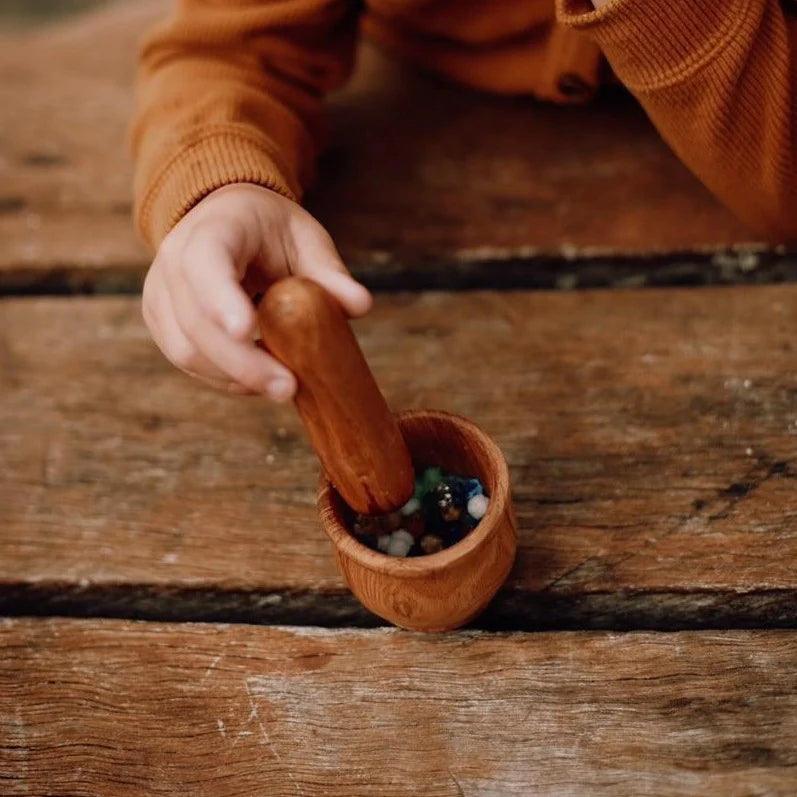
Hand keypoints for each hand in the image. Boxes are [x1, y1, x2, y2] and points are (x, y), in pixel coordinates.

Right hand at [142, 183, 371, 399]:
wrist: (225, 219)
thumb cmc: (269, 229)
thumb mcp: (305, 239)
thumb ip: (329, 272)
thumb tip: (360, 305)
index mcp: (212, 230)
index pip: (205, 264)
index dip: (221, 300)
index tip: (248, 332)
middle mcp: (173, 261)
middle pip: (195, 321)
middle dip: (242, 362)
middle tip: (287, 388)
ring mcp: (160, 294)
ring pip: (186, 350)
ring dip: (234, 377)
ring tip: (281, 387)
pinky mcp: (162, 323)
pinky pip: (187, 360)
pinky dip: (224, 377)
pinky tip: (258, 381)